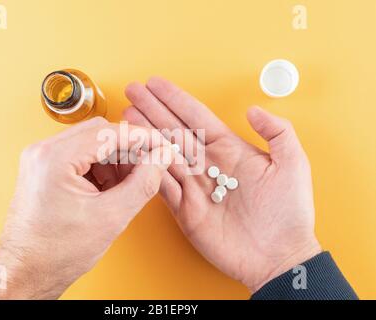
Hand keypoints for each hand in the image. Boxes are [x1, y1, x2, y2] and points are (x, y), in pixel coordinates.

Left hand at [0, 117, 174, 298]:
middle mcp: (43, 152)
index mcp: (55, 159)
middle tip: (149, 166)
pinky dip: (101, 167)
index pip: (109, 133)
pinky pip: (80, 156)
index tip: (163, 146)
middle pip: (100, 133)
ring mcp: (41, 159)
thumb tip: (161, 158)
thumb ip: (143, 183)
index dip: (143, 139)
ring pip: (91, 143)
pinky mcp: (44, 169)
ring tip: (128, 185)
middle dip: (129, 149)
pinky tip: (111, 188)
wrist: (26, 272)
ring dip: (115, 159)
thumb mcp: (110, 217)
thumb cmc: (56, 252)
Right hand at [123, 77, 320, 292]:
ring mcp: (194, 186)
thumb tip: (253, 109)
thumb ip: (277, 131)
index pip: (196, 117)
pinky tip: (133, 151)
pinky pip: (161, 183)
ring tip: (126, 117)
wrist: (279, 256)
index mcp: (230, 150)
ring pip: (162, 153)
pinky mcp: (184, 208)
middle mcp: (207, 164)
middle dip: (152, 109)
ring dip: (144, 134)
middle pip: (173, 130)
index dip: (175, 99)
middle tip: (133, 91)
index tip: (156, 84)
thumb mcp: (293, 164)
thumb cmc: (289, 212)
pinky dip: (146, 167)